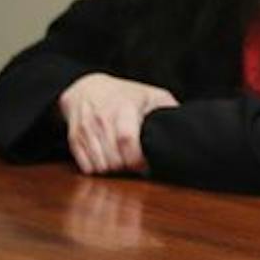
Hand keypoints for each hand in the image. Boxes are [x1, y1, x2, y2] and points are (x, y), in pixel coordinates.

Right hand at [57, 74, 178, 175]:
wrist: (86, 88)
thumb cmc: (125, 94)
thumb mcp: (151, 95)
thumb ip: (169, 109)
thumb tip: (185, 126)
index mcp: (123, 108)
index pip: (127, 140)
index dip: (137, 159)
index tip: (146, 165)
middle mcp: (102, 119)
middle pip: (114, 158)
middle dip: (127, 168)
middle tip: (136, 164)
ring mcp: (86, 130)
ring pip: (100, 166)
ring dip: (114, 171)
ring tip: (123, 161)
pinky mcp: (74, 139)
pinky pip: (86, 167)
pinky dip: (98, 170)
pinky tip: (108, 161)